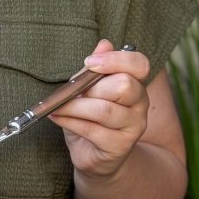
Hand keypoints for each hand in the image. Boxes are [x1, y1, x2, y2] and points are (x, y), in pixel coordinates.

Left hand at [48, 39, 150, 179]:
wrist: (94, 154)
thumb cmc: (89, 116)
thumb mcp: (88, 88)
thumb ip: (95, 68)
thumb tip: (104, 44)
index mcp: (135, 83)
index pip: (139, 64)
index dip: (116, 60)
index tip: (89, 63)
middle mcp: (140, 104)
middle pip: (124, 85)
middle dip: (91, 87)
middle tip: (72, 91)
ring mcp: (133, 127)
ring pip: (105, 110)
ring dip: (75, 106)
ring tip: (58, 106)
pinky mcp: (120, 147)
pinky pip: (92, 130)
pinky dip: (69, 121)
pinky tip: (57, 117)